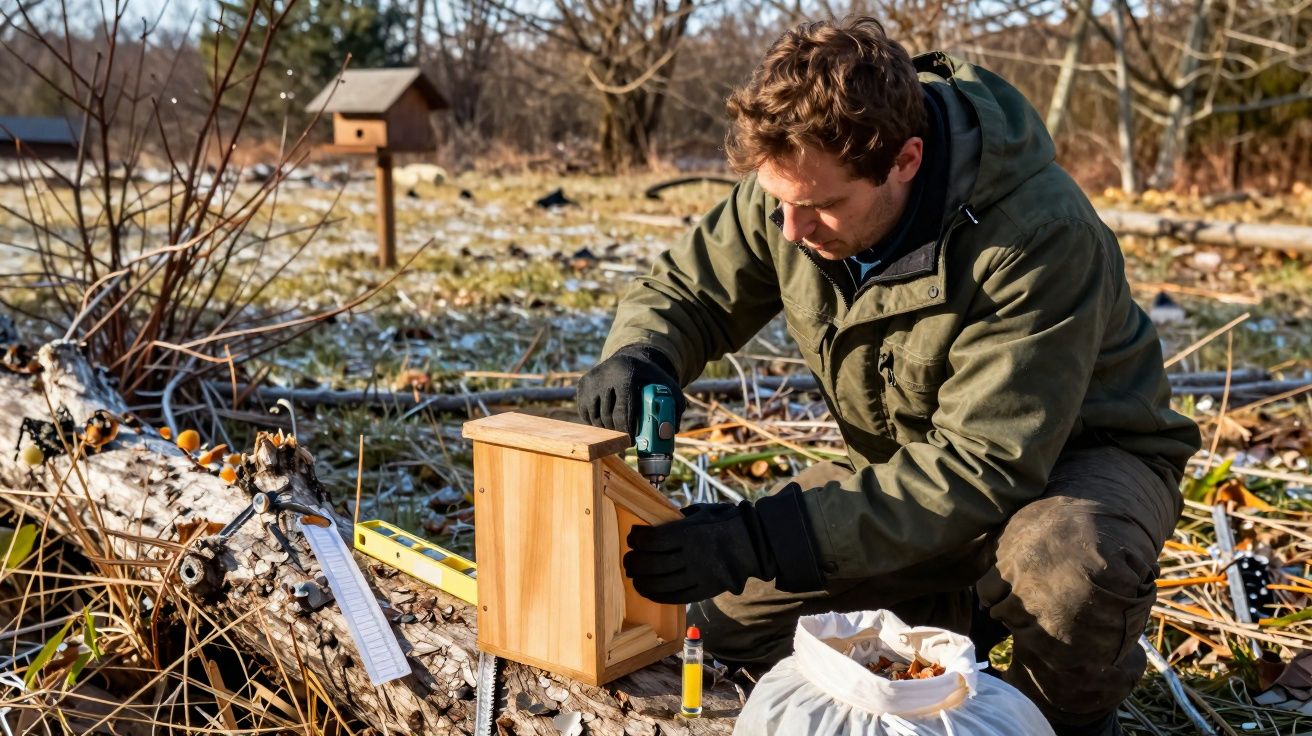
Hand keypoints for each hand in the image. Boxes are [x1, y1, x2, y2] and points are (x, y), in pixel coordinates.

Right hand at [576, 344, 684, 439]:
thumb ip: (675, 407)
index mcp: (626, 375)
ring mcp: (591, 380)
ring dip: (606, 429)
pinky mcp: (582, 385)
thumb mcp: (667, 387)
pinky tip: (607, 421)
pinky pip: (586, 413)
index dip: (627, 431)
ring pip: (595, 418)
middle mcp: (605, 376)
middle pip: (608, 417)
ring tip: (618, 431)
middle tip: (625, 441)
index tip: (632, 442)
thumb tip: (669, 432)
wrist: (629, 358)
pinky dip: (595, 421)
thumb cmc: (650, 378)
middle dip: (617, 433)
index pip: (623, 411)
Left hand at [623, 484, 825, 603]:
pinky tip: (648, 589)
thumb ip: (676, 519)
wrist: (754, 543)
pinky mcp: (703, 590)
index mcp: (689, 533)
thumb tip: (653, 523)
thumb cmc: (726, 522)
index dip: (636, 539)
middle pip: (651, 563)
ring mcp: (697, 576)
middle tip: (628, 559)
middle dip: (634, 562)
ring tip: (635, 576)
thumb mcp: (700, 512)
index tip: (633, 537)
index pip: (651, 540)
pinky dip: (657, 594)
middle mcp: (691, 556)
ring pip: (659, 583)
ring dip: (641, 580)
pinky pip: (674, 597)